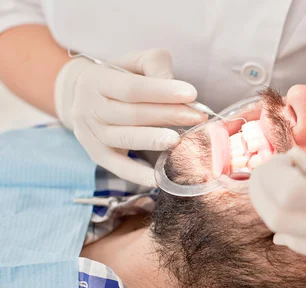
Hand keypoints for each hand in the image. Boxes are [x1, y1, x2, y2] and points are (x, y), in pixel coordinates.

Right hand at [54, 49, 205, 185]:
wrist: (78, 93)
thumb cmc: (119, 76)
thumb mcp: (135, 61)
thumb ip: (156, 66)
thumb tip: (179, 89)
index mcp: (97, 80)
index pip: (131, 88)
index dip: (161, 91)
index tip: (191, 94)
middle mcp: (89, 108)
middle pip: (131, 114)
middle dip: (167, 115)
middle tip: (197, 117)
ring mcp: (91, 134)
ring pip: (125, 139)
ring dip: (154, 141)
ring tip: (179, 141)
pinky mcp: (97, 155)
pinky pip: (118, 167)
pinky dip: (138, 175)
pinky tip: (158, 178)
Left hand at [249, 146, 305, 272]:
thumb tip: (291, 168)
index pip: (286, 196)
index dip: (271, 175)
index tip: (278, 158)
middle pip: (280, 221)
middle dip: (266, 194)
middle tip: (274, 171)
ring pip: (295, 238)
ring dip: (281, 212)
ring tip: (294, 186)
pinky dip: (303, 229)